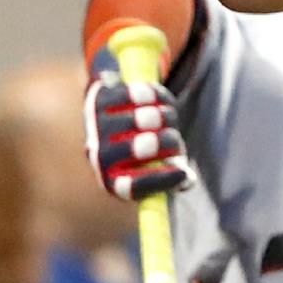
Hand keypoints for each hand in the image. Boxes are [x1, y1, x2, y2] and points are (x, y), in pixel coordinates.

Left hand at [83, 67, 193, 200]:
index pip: (130, 187)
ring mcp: (96, 126)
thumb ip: (175, 176)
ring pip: (131, 121)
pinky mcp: (99, 99)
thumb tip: (186, 179)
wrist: (114, 117)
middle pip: (128, 151)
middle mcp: (99, 156)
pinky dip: (149, 95)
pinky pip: (127, 95)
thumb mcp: (161, 167)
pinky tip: (157, 99)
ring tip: (169, 117)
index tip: (182, 173)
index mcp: (114, 180)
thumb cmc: (147, 150)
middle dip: (159, 144)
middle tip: (174, 140)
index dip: (158, 181)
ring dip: (159, 117)